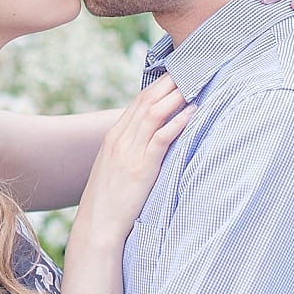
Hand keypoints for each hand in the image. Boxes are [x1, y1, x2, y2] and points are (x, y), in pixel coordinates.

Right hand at [74, 75, 191, 247]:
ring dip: (176, 96)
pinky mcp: (141, 168)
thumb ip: (130, 150)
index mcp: (114, 137)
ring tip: (195, 82)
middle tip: (192, 67)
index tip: (178, 73)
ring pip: (154, 114)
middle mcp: (120, 139)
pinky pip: (161, 139)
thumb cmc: (109, 201)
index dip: (159, 85)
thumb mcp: (115, 168)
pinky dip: (177, 123)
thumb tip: (151, 140)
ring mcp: (130, 152)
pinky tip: (192, 113)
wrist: (97, 226)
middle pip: (147, 101)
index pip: (138, 101)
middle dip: (170, 82)